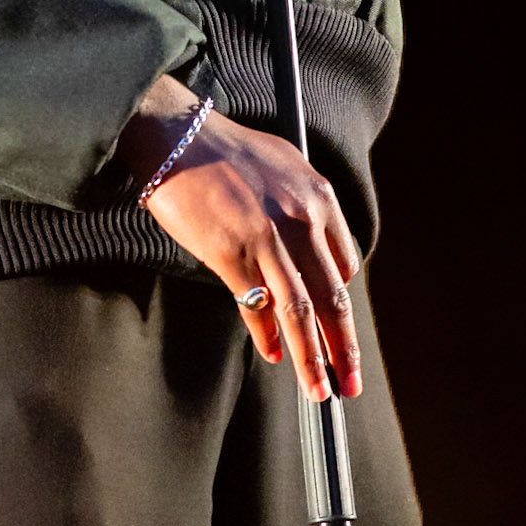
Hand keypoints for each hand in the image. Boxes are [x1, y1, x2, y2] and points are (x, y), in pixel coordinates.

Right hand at [115, 75, 362, 400]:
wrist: (176, 136)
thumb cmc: (223, 151)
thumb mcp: (281, 168)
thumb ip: (302, 210)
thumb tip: (308, 258)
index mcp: (318, 197)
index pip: (345, 265)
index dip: (342, 306)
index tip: (342, 332)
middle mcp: (301, 218)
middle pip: (332, 297)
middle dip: (343, 347)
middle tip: (349, 382)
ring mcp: (267, 238)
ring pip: (301, 312)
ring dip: (312, 359)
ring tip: (318, 389)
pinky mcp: (232, 253)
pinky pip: (258, 306)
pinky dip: (268, 336)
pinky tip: (272, 354)